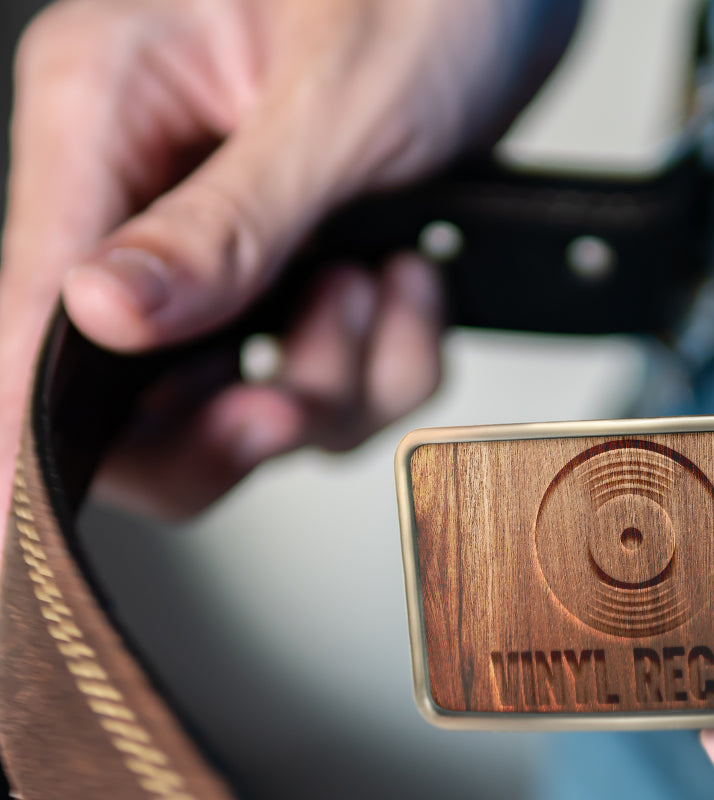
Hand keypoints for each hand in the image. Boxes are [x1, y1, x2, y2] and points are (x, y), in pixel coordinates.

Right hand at [0, 0, 577, 515]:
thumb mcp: (335, 104)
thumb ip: (224, 225)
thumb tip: (100, 316)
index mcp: (109, 115)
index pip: (31, 302)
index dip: (27, 422)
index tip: (15, 519)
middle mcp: (153, 194)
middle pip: (139, 397)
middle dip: (241, 419)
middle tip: (299, 401)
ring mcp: (232, 251)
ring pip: (257, 403)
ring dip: (343, 376)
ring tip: (383, 283)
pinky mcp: (301, 284)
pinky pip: (341, 384)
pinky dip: (394, 361)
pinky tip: (413, 284)